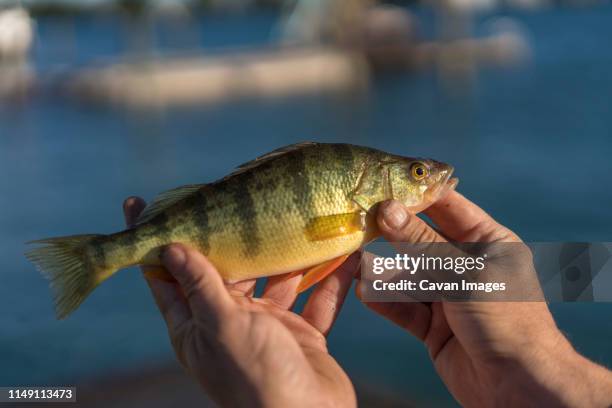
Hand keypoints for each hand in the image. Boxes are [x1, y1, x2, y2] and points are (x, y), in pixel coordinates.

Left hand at [123, 197, 357, 407]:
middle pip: (228, 270)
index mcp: (198, 324)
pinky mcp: (302, 335)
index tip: (141, 203)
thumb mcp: (222, 326)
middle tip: (241, 197)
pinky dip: (330, 279)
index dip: (155, 242)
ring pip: (277, 280)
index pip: (167, 276)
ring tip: (303, 219)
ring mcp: (268, 328)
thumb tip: (170, 247)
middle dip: (236, 238)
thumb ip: (201, 286)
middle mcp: (230, 322)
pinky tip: (347, 255)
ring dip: (291, 255)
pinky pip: (316, 299)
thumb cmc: (257, 377)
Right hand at [359, 191, 611, 406]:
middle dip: (393, 233)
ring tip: (356, 260)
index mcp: (488, 243)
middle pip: (422, 241)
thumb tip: (388, 209)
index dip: (417, 196)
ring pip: (409, 276)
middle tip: (361, 220)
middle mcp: (466, 266)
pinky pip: (404, 307)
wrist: (519, 385)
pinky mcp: (433, 325)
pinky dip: (385, 300)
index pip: (448, 208)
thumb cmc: (504, 317)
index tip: (384, 184)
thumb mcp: (464, 273)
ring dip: (384, 271)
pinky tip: (366, 293)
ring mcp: (448, 296)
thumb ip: (423, 243)